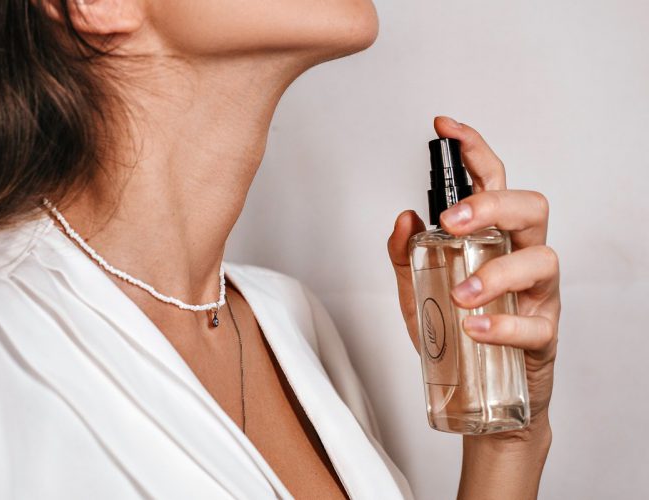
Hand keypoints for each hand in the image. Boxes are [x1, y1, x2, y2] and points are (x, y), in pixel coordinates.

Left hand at [387, 116, 560, 444]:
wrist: (482, 398)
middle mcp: (521, 257)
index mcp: (493, 239)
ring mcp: (537, 296)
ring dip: (496, 272)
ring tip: (460, 295)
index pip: (492, 182)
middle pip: (530, 208)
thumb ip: (407, 255)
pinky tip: (474, 329)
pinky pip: (536, 325)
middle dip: (492, 205)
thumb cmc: (456, 337)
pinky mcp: (544, 336)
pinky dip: (503, 325)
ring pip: (542, 260)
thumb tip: (404, 217)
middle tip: (451, 224)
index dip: (474, 151)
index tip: (445, 128)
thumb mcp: (419, 291)